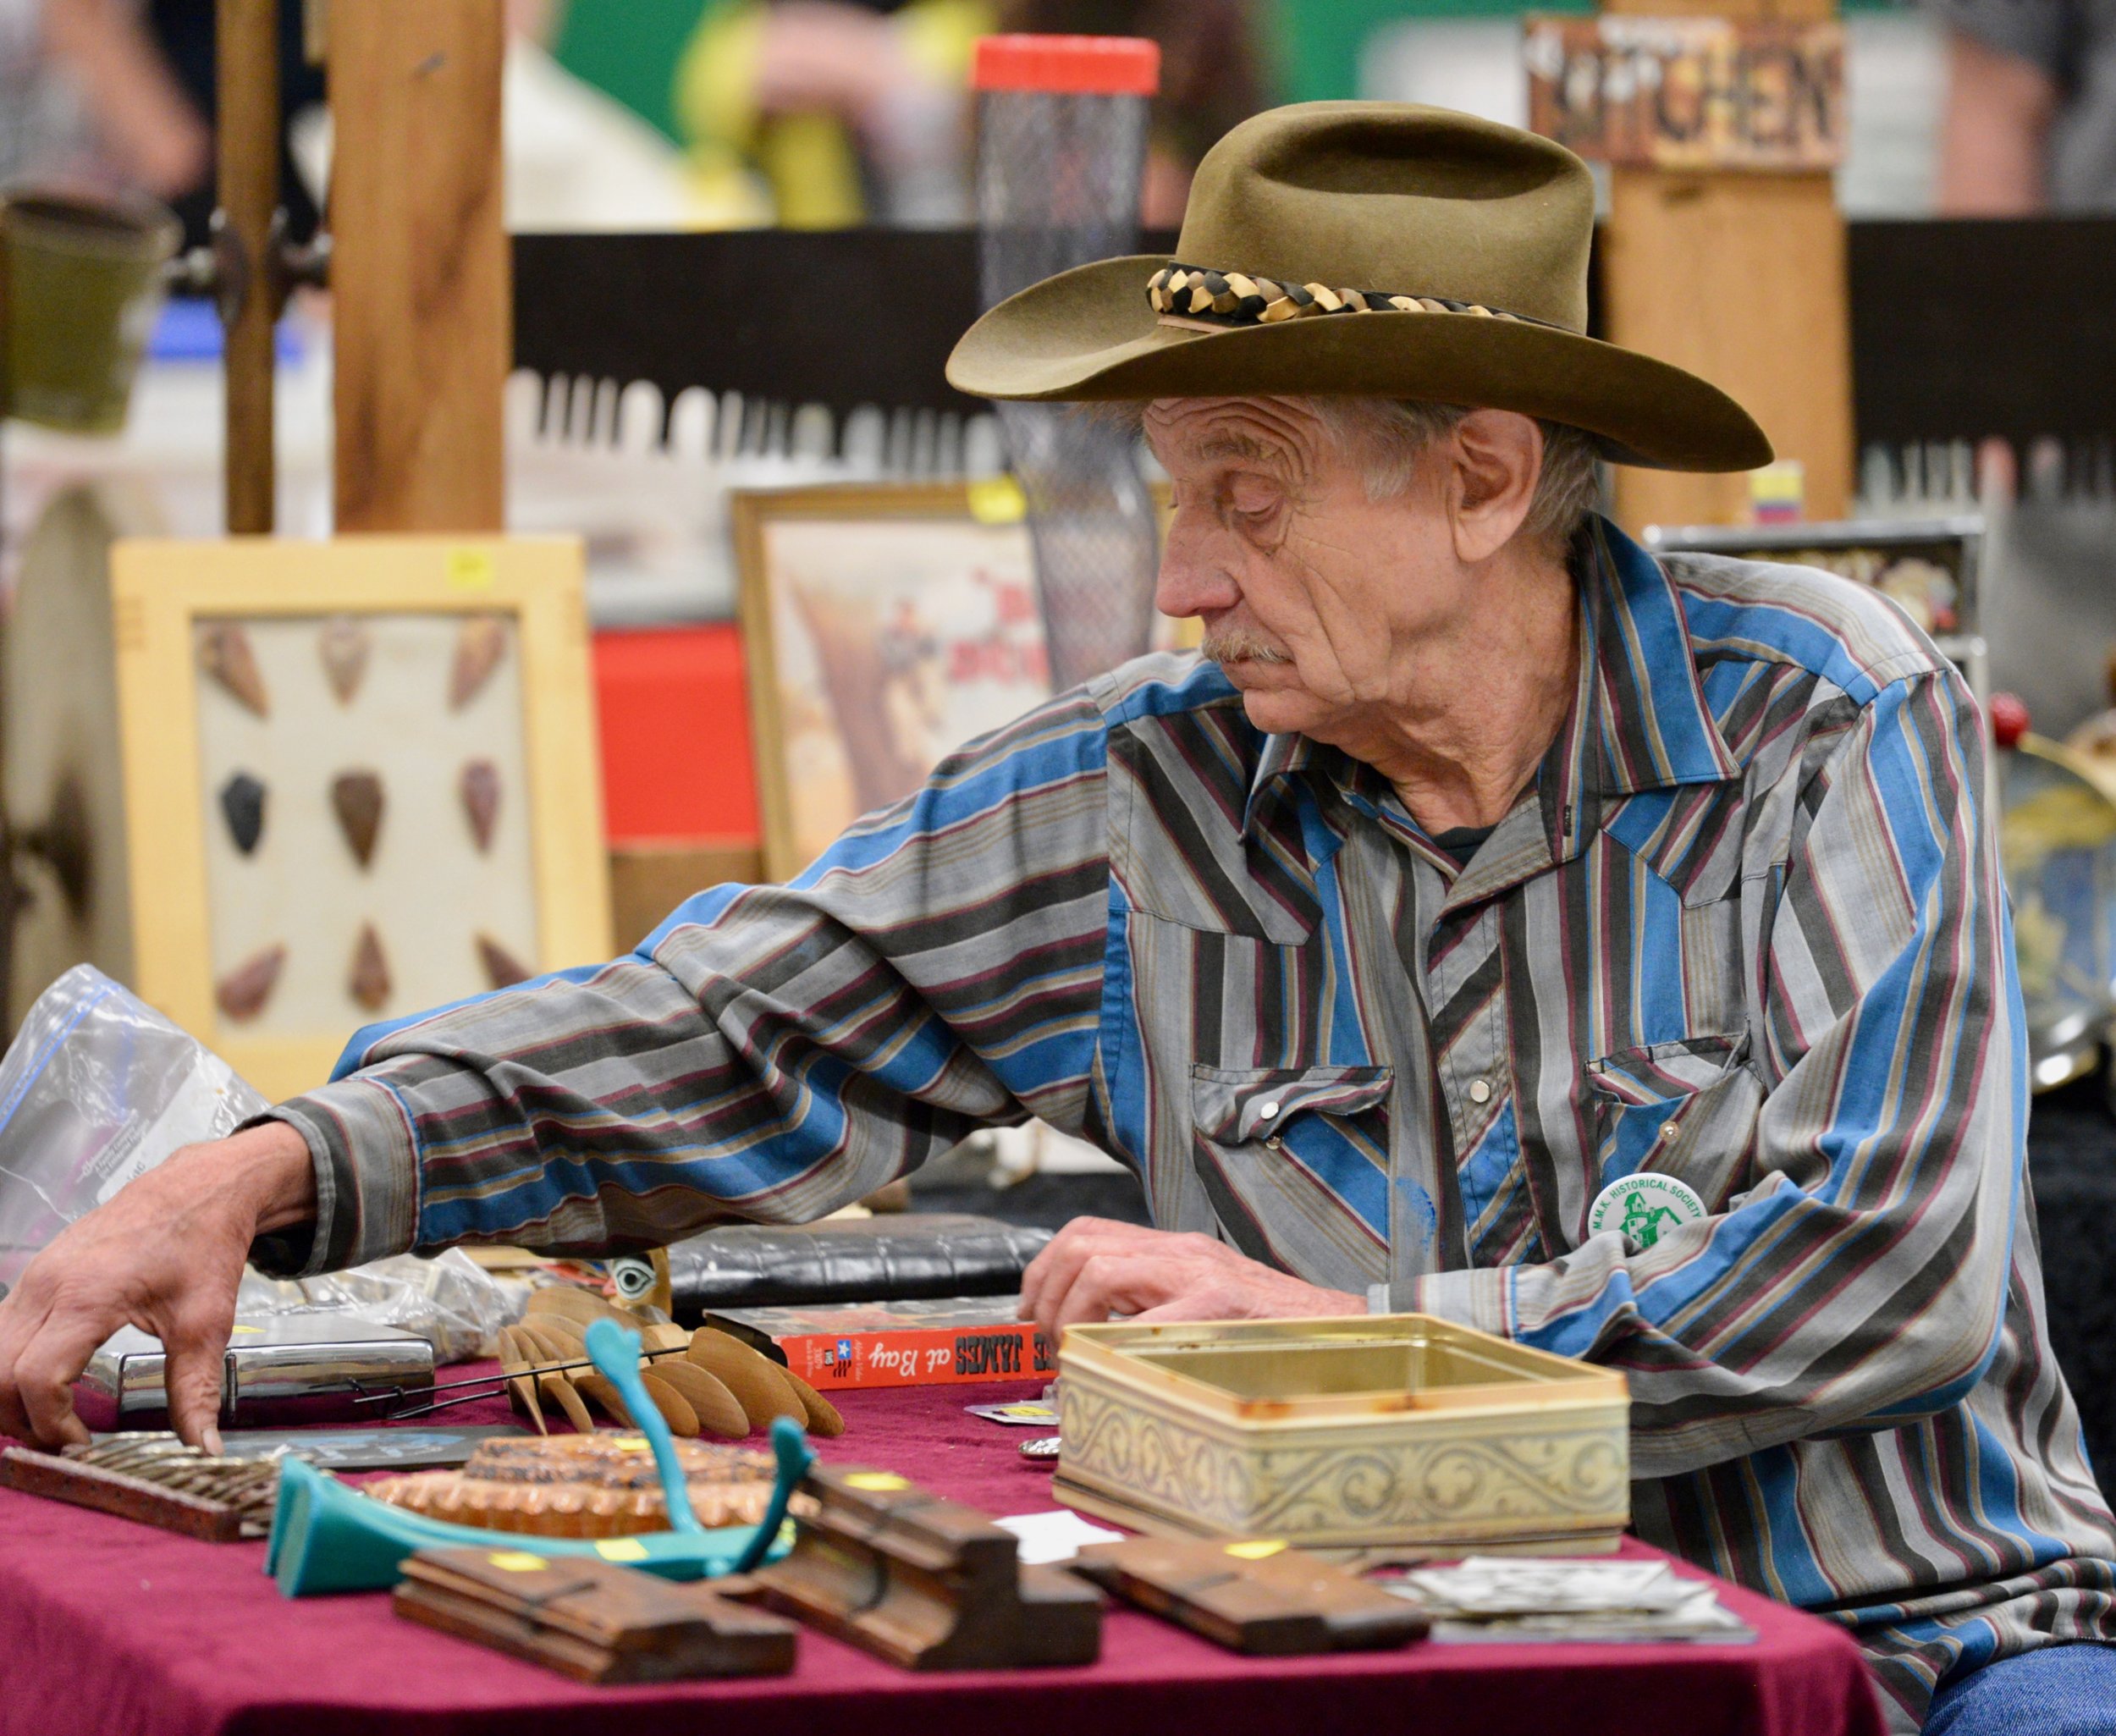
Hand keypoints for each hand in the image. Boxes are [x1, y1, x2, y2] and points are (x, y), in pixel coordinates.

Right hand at [0, 1121, 314, 1451]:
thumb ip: (197, 1388)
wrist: (199, 1187)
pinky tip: (47, 1383)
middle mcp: (48, 1285)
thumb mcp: (208, 1321)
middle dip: (20, 1419)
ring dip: (8, 1395)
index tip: (85, 1445)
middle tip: (64, 1441)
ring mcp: (35, 1277)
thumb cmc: (203, 1243)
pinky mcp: (36, 1276)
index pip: (35, 1378)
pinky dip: (10, 1366)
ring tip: (54, 1419)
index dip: (50, 1424)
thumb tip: (204, 1447)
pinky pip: (0, 1331)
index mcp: (86, 1296)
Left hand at [1019, 1217, 1361, 1347]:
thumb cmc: (1276, 1335)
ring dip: (1069, 1316)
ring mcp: (1201, 1275)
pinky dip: (1113, 1343)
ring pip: (1099, 1268)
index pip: (1085, 1233)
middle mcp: (1182, 1251)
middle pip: (1080, 1243)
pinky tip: (1112, 1368)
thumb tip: (1090, 1345)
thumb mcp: (1205, 1310)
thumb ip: (1154, 1312)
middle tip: (1047, 1342)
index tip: (1033, 1316)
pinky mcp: (1221, 1306)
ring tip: (1073, 1355)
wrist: (1347, 1332)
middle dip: (1045, 1294)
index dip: (1043, 1272)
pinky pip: (1146, 1319)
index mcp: (1175, 1250)